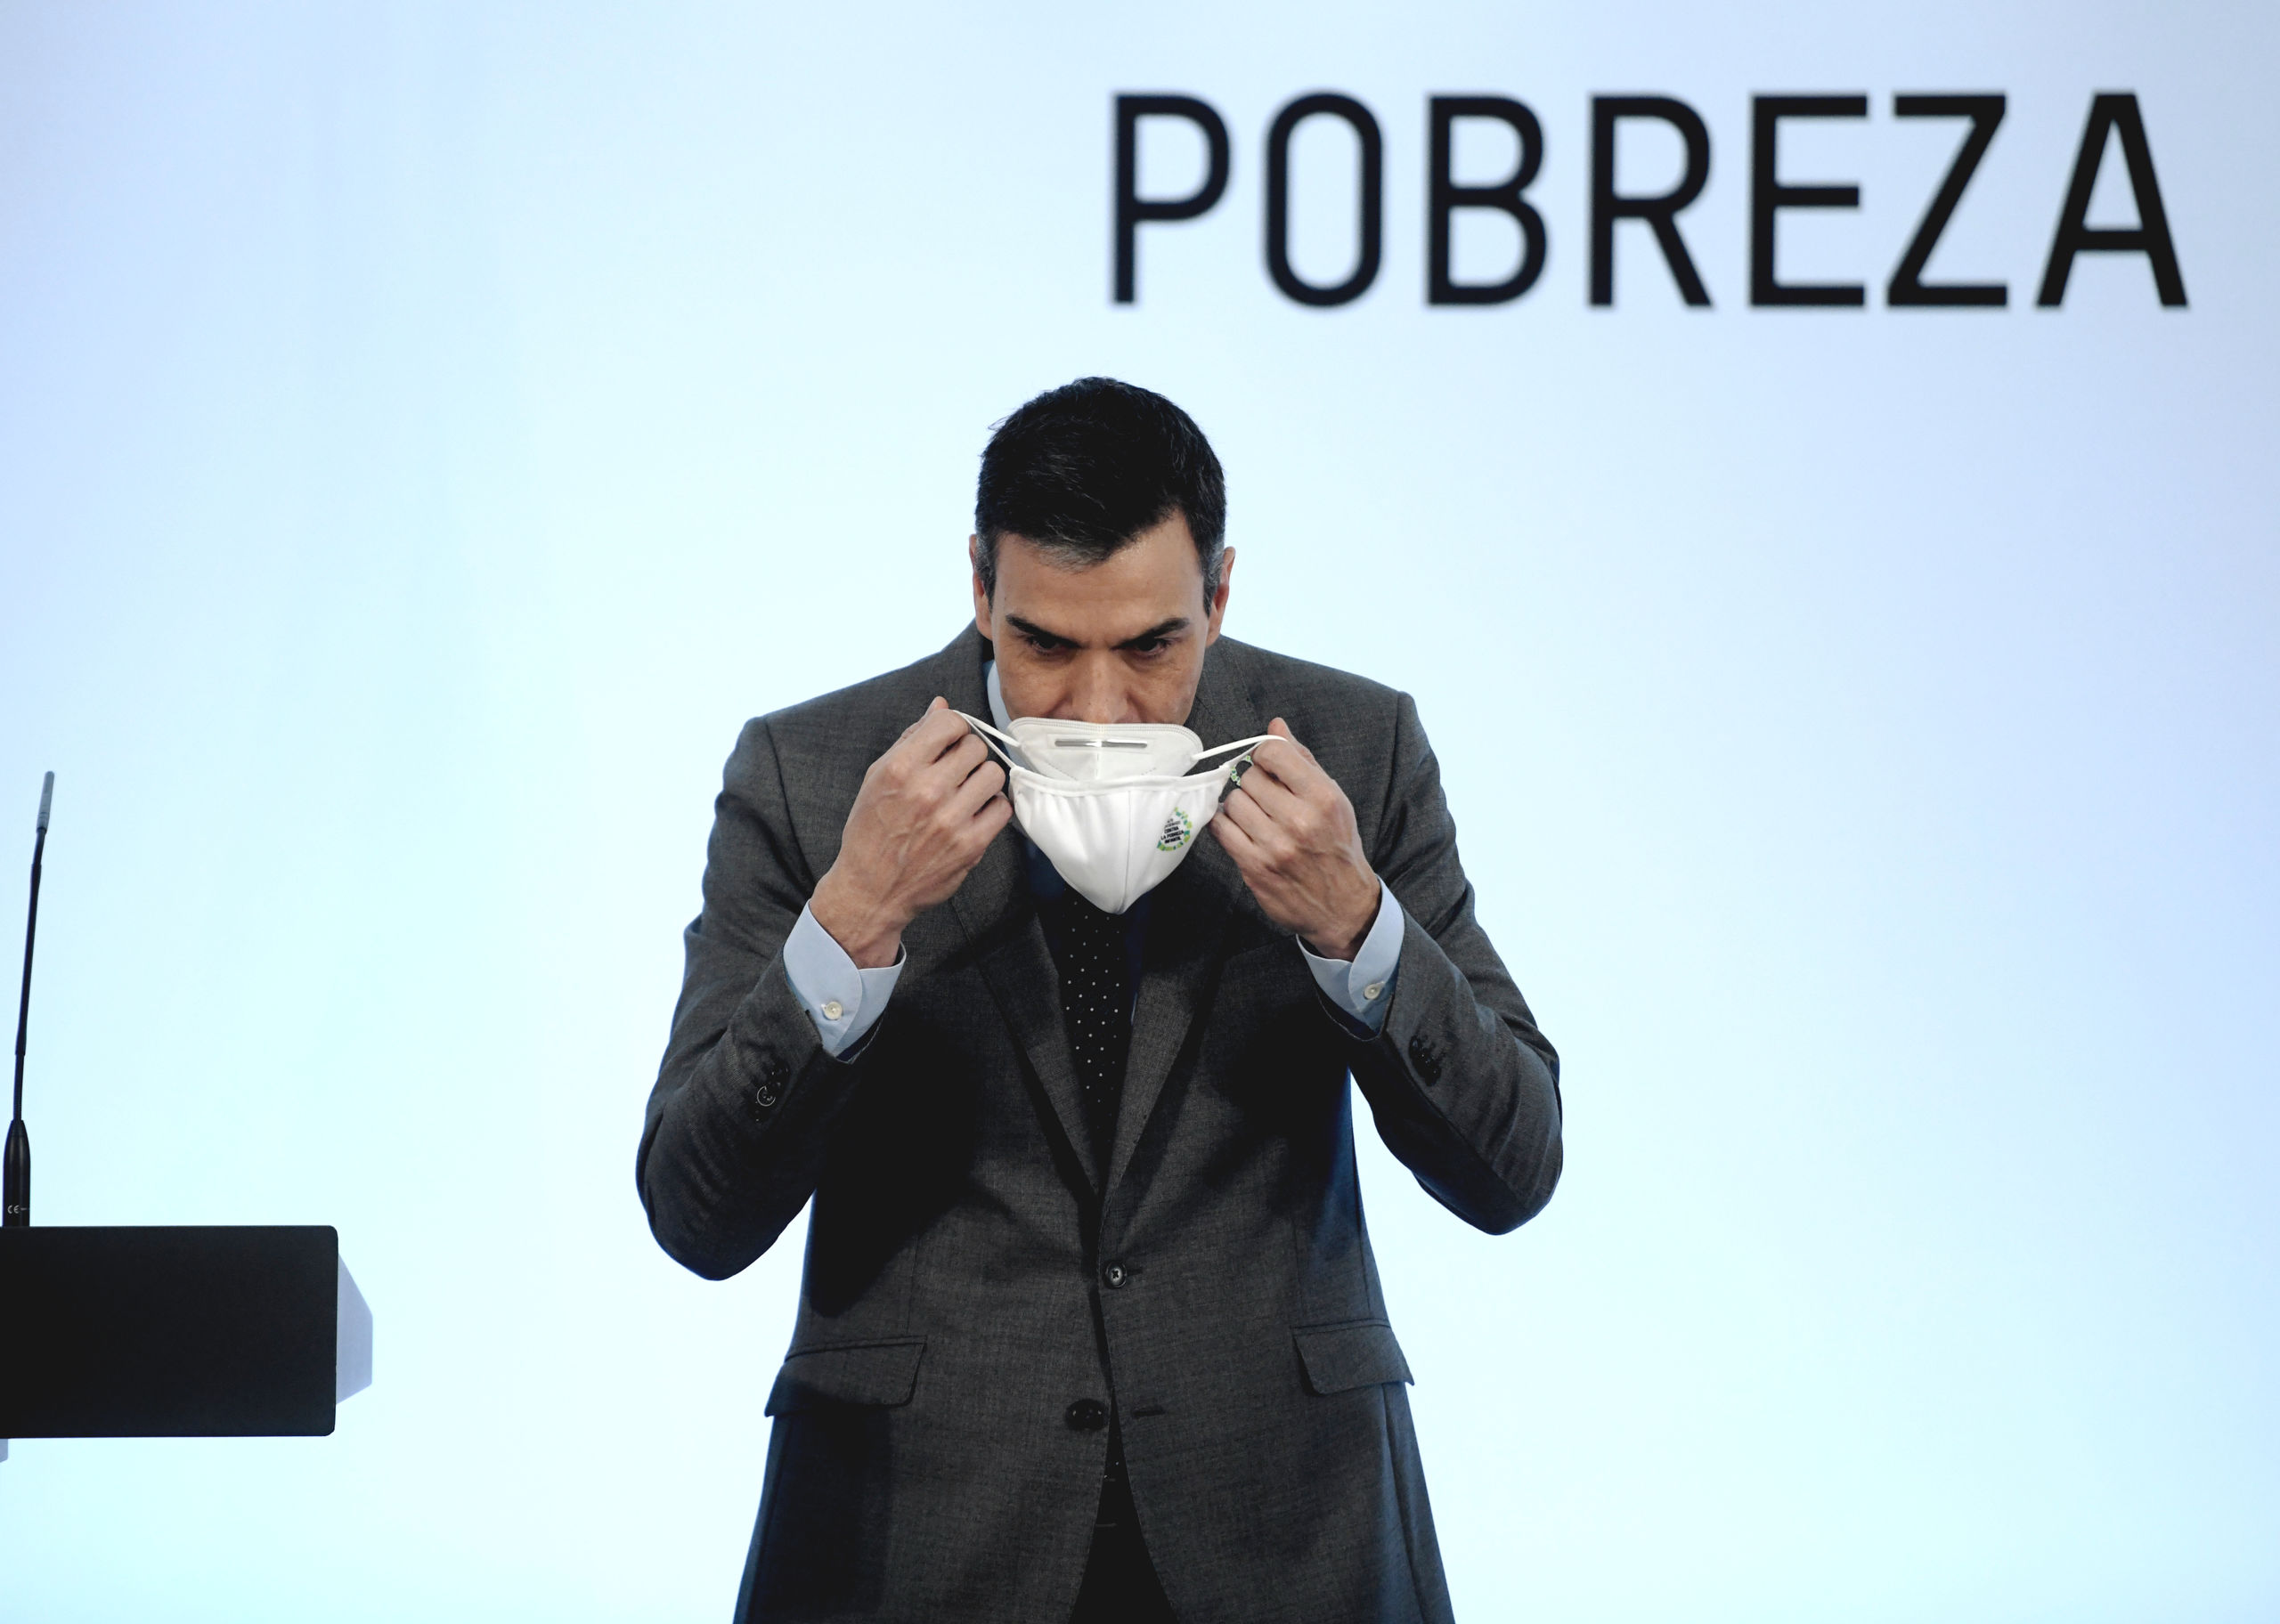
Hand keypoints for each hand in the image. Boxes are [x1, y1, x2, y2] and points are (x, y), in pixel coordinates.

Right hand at [811, 698, 1010, 966]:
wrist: (871, 889)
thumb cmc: (872, 830)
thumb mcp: (878, 777)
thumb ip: (912, 739)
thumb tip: (940, 705)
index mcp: (900, 768)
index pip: (950, 722)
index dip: (953, 727)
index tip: (949, 741)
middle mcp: (927, 791)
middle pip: (975, 746)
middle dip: (967, 755)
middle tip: (955, 772)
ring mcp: (951, 819)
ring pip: (993, 774)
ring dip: (981, 780)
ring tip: (964, 793)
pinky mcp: (970, 845)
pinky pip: (1002, 807)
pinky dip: (991, 808)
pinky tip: (973, 813)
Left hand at [1208, 718, 1381, 959]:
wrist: (1342, 906)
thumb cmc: (1337, 847)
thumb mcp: (1333, 800)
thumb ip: (1302, 761)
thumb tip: (1276, 726)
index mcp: (1323, 798)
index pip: (1274, 752)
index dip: (1264, 753)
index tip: (1267, 764)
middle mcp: (1299, 821)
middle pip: (1249, 777)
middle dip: (1254, 782)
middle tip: (1265, 796)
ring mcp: (1275, 847)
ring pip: (1233, 802)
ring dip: (1240, 804)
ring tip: (1256, 814)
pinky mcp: (1254, 868)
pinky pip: (1221, 829)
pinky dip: (1226, 824)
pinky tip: (1241, 828)